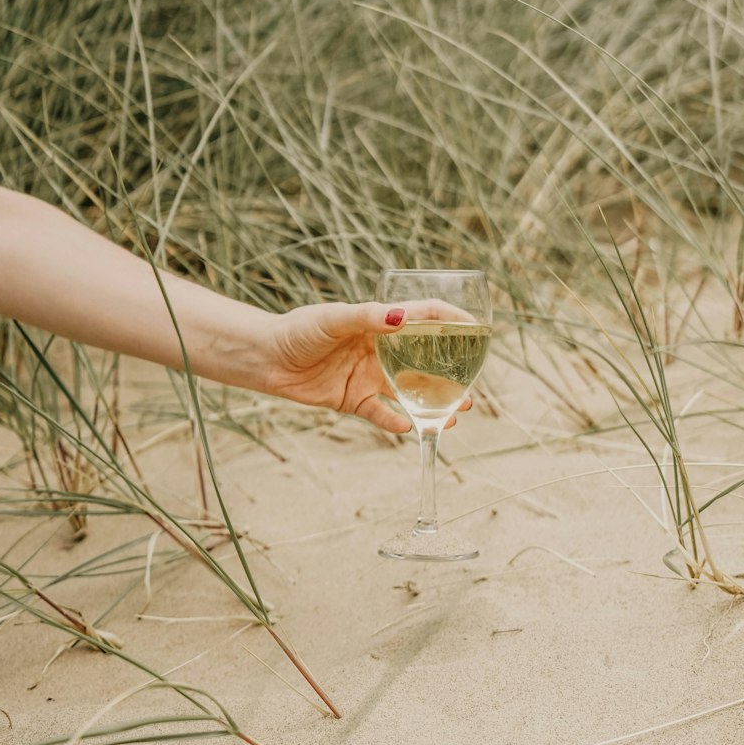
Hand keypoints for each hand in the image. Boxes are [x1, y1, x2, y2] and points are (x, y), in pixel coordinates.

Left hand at [258, 301, 472, 434]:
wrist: (266, 357)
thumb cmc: (299, 330)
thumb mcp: (333, 318)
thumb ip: (367, 318)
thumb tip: (401, 316)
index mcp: (379, 322)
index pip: (424, 316)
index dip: (451, 320)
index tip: (477, 328)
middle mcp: (380, 349)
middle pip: (425, 360)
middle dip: (452, 372)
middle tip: (474, 385)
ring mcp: (369, 376)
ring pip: (410, 391)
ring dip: (434, 403)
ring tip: (458, 413)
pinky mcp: (354, 399)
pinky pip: (381, 413)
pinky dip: (396, 422)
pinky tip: (413, 428)